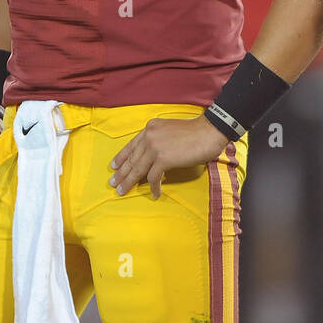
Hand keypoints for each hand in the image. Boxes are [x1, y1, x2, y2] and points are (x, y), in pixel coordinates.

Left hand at [110, 115, 228, 198]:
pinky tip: (155, 194)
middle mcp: (149, 136)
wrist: (209, 131)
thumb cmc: (194, 132)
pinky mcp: (163, 159)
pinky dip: (153, 187)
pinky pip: (153, 177)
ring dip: (129, 182)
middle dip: (121, 173)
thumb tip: (152, 157)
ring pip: (137, 169)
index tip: (113, 166)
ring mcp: (155, 148)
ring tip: (123, 191)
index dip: (121, 157)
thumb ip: (158, 139)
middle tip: (113, 184)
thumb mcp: (169, 130)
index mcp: (150, 128)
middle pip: (131, 159)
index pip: (131, 146)